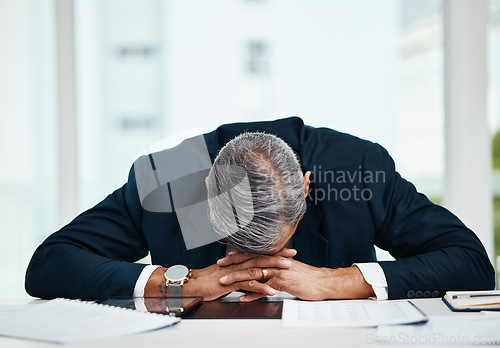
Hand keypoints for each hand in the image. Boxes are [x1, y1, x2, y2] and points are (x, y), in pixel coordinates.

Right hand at [144, 248, 295, 300]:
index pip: (258, 254)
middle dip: (278, 255)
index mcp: (237, 261)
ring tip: (287, 268)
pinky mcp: (231, 282)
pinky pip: (249, 284)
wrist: (193, 284)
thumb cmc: (208, 281)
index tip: (287, 250)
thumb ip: (239, 274)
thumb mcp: (227, 275)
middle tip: (292, 254)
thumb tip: (250, 276)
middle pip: (261, 257)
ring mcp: (235, 272)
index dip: (273, 252)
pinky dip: (261, 287)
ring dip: (273, 268)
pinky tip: (271, 290)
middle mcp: (237, 264)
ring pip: (257, 268)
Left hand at [218, 251, 374, 300]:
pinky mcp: (284, 281)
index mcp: (276, 258)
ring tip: (225, 282)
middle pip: (250, 261)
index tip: (226, 258)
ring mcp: (279, 271)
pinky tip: (243, 297)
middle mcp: (276, 262)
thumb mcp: (289, 271)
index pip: (254, 254)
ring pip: (254, 272)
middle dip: (233, 263)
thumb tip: (266, 275)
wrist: (323, 282)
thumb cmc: (308, 278)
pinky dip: (252, 293)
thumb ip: (277, 271)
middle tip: (219, 266)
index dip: (239, 255)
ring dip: (238, 278)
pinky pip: (264, 287)